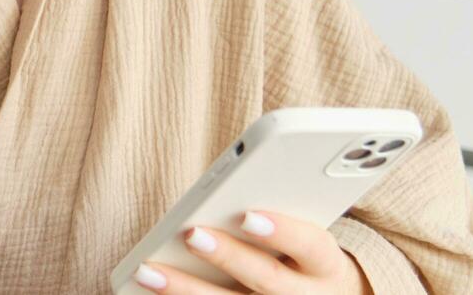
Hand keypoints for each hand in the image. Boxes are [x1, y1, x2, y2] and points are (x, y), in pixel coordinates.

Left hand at [128, 210, 369, 294]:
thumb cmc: (304, 251)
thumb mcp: (309, 233)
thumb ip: (284, 207)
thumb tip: (236, 187)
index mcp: (325, 264)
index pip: (310, 245)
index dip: (283, 230)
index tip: (247, 214)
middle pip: (265, 278)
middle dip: (227, 256)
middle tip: (192, 234)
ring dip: (185, 289)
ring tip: (147, 271)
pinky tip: (150, 289)